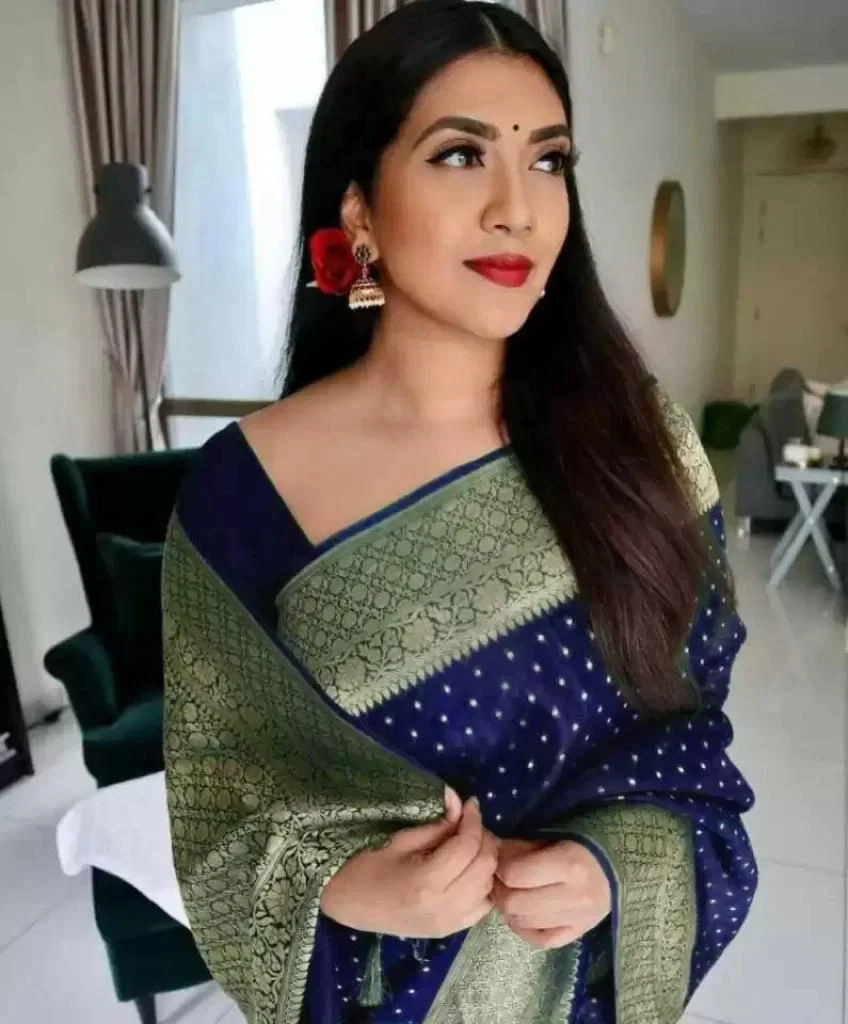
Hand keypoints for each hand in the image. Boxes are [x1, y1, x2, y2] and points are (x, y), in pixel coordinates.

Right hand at [320, 789, 498, 938]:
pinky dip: (482, 885)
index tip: (470, 803)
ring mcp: (449, 924)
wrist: (347, 904)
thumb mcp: (402, 839)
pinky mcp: (449, 932)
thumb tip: (460, 802)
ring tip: (469, 845)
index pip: (468, 846)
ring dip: (485, 862)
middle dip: (483, 838)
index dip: (474, 819)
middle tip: (469, 823)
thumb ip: (437, 824)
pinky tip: (468, 871)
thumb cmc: (367, 866)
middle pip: (485, 866)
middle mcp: (445, 907)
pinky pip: (482, 907)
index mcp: (428, 882)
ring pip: (489, 887)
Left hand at [492, 840, 610, 949]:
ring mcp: (579, 919)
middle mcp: (575, 896)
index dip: (501, 867)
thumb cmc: (586, 841)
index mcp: (570, 864)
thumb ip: (524, 847)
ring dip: (510, 910)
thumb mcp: (555, 834)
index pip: (516, 874)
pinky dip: (525, 929)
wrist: (623, 863)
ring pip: (524, 924)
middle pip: (516, 904)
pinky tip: (522, 915)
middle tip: (501, 880)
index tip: (500, 860)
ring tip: (512, 894)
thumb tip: (494, 855)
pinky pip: (542, 941)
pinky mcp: (581, 932)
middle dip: (501, 890)